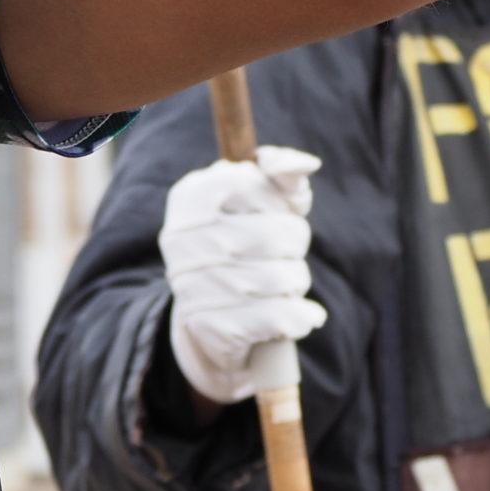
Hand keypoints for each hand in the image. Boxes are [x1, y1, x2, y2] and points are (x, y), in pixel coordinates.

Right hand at [159, 146, 326, 407]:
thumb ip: (282, 174)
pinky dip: (302, 316)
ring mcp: (192, 284)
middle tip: (287, 252)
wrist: (209, 317)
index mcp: (191, 195)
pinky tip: (306, 315)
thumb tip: (307, 164)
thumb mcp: (263, 201)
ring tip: (287, 283)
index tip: (277, 213)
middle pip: (276, 234)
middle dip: (295, 243)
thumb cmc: (245, 243)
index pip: (255, 184)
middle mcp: (182, 238)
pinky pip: (278, 318)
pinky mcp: (210, 326)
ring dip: (297, 281)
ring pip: (282, 278)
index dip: (280, 203)